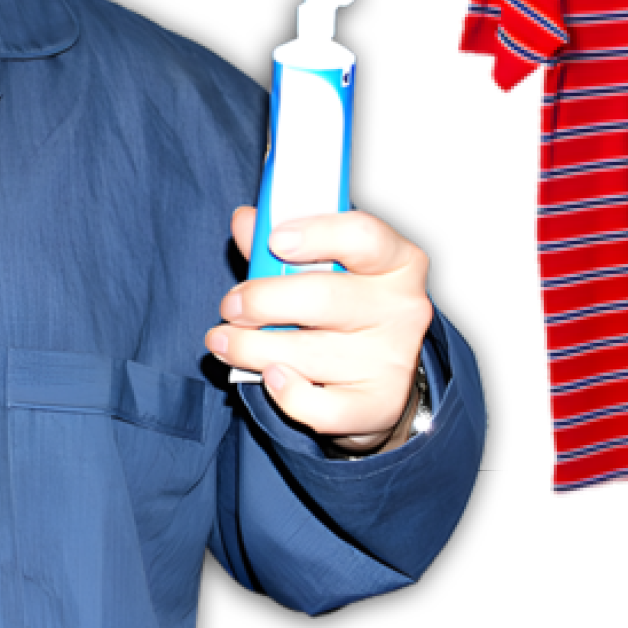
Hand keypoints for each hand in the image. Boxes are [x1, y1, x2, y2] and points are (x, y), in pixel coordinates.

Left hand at [208, 207, 432, 450]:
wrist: (378, 381)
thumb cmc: (343, 311)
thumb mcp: (322, 269)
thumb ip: (282, 245)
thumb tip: (245, 221)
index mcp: (398, 262)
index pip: (364, 238)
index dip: (318, 235)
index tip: (275, 241)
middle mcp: (403, 310)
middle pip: (325, 298)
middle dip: (263, 301)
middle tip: (230, 305)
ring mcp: (392, 361)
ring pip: (308, 354)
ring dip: (251, 348)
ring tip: (224, 342)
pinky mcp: (378, 406)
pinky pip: (319, 407)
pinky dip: (286, 394)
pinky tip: (269, 377)